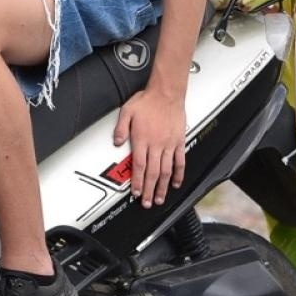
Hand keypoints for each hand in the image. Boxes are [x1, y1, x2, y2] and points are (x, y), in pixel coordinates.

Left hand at [113, 88, 186, 208]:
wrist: (167, 93)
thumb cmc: (147, 101)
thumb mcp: (126, 111)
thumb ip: (120, 128)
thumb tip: (116, 142)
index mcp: (142, 139)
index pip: (139, 166)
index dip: (138, 182)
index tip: (136, 193)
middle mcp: (156, 144)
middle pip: (153, 173)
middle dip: (150, 190)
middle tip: (148, 203)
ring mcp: (169, 144)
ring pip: (166, 171)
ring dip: (163, 187)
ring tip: (161, 199)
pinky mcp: (178, 142)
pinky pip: (180, 161)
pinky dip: (179, 174)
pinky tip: (176, 183)